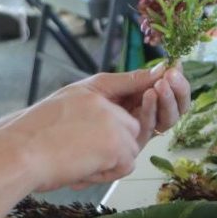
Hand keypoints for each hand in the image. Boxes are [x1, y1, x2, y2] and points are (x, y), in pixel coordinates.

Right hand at [7, 89, 143, 191]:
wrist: (18, 154)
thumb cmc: (32, 138)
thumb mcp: (63, 109)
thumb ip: (92, 109)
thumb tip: (117, 122)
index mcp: (90, 90)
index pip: (129, 83)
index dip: (140, 94)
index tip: (152, 92)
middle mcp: (104, 102)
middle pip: (132, 127)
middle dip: (117, 146)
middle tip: (86, 156)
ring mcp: (113, 123)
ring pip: (131, 148)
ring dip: (110, 163)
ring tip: (79, 164)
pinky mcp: (116, 145)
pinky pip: (126, 166)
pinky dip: (107, 175)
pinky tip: (83, 172)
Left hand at [54, 64, 190, 148]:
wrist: (39, 142)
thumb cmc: (63, 112)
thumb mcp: (99, 87)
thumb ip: (131, 79)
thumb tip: (161, 68)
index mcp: (134, 104)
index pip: (166, 94)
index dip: (176, 82)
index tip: (177, 66)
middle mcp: (139, 121)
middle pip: (172, 109)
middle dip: (177, 92)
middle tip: (173, 76)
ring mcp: (134, 137)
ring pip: (165, 120)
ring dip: (166, 101)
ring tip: (160, 84)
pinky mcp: (129, 151)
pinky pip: (148, 131)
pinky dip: (151, 111)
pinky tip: (148, 95)